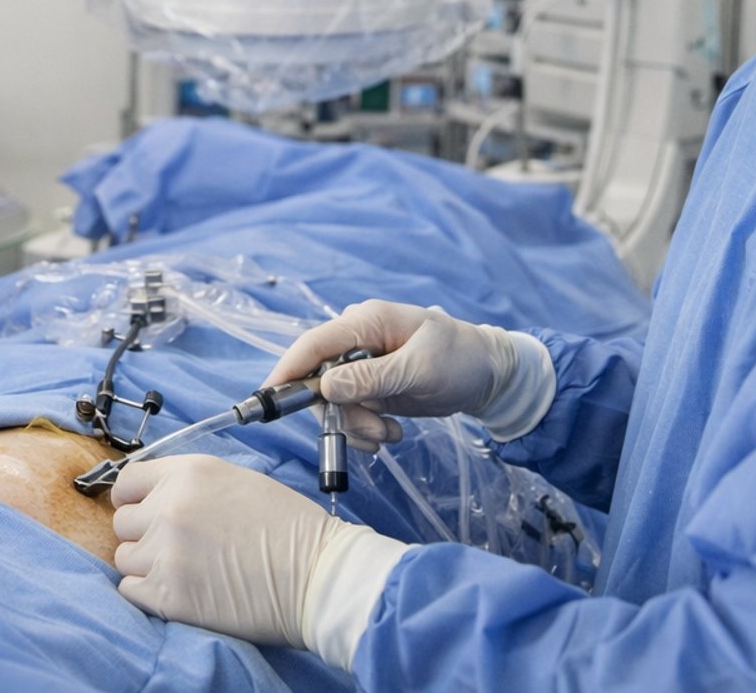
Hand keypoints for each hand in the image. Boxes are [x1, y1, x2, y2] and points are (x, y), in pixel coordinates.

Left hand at [112, 455, 334, 648]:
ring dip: (147, 565)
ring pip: (124, 558)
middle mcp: (169, 508)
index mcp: (188, 473)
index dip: (134, 498)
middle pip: (122, 522)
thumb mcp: (236, 480)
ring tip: (183, 570)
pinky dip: (149, 593)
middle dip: (143, 534)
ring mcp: (166, 553)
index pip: (126, 481)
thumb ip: (189, 486)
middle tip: (176, 547)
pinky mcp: (169, 596)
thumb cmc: (288, 527)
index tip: (145, 512)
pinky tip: (180, 590)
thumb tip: (154, 500)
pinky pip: (130, 591)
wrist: (316, 574)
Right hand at [266, 300, 524, 448]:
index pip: (313, 343)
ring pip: (333, 403)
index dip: (287, 369)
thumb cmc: (460, 361)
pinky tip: (391, 431)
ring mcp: (361, 365)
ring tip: (390, 434)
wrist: (488, 376)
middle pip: (319, 381)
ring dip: (358, 426)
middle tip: (376, 432)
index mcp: (366, 321)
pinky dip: (365, 428)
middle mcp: (357, 340)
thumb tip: (324, 387)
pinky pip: (349, 412)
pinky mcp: (368, 386)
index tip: (267, 399)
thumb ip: (372, 378)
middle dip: (343, 414)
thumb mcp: (419, 370)